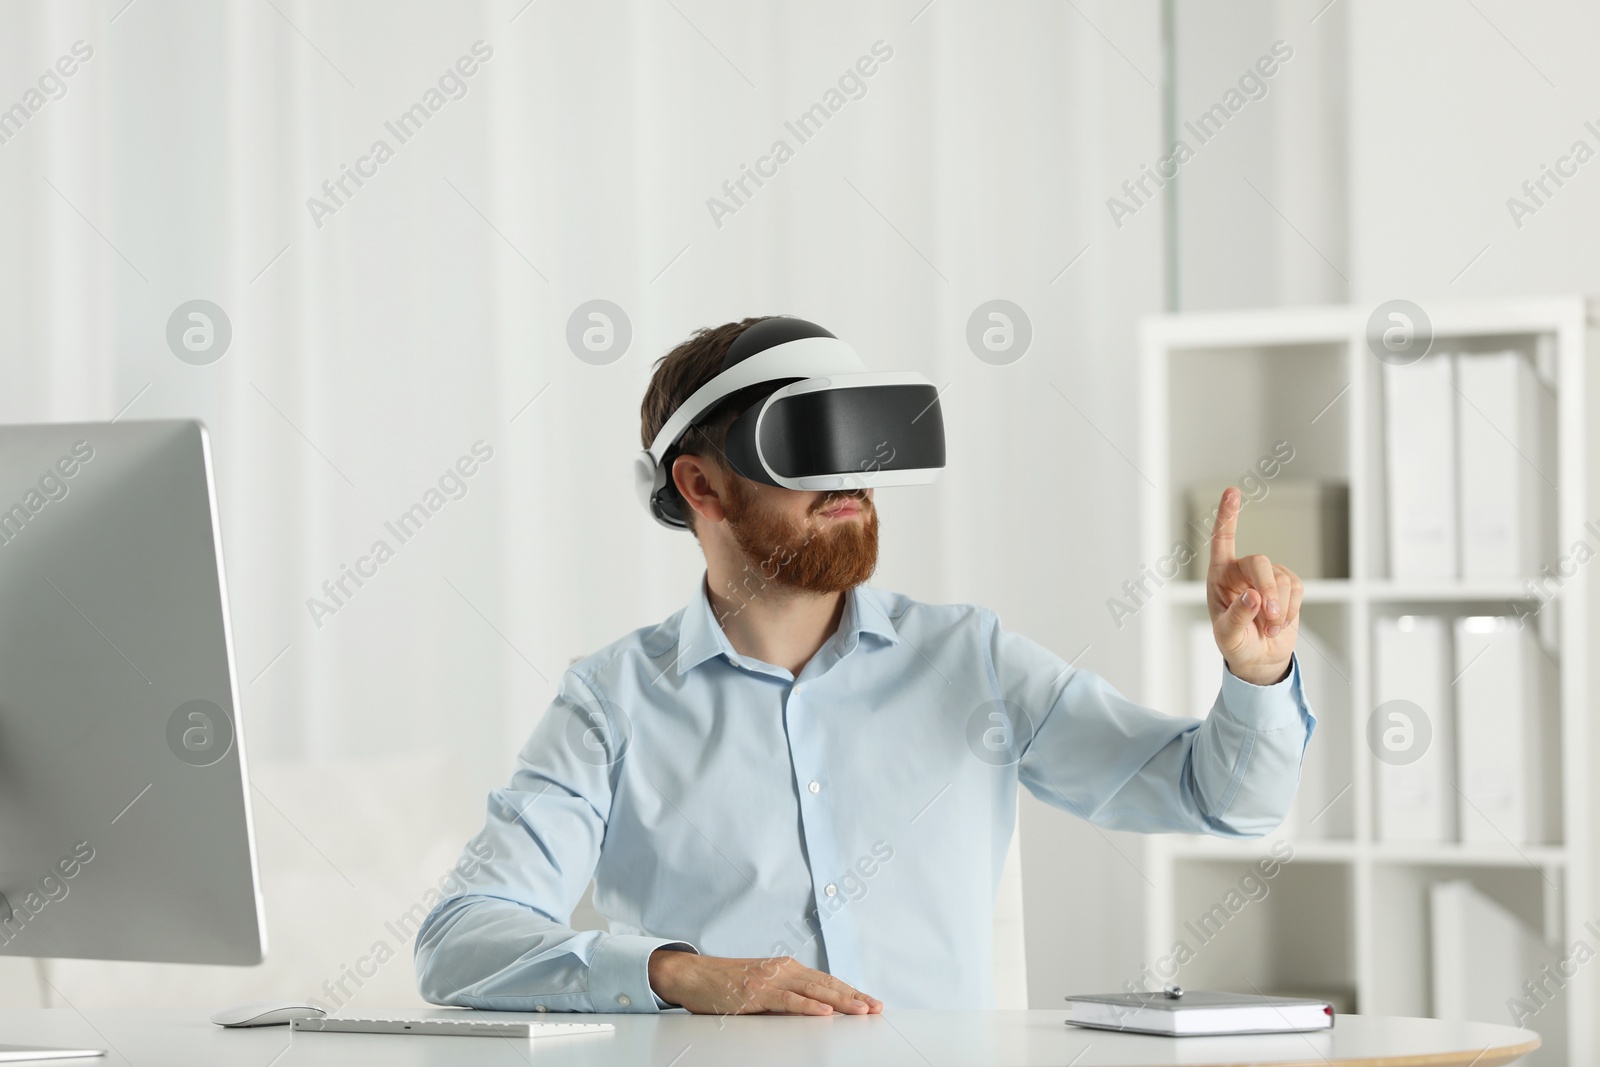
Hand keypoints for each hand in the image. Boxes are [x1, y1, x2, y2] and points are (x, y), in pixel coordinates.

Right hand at [647, 950, 882, 1015]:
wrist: (693, 975)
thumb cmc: (725, 984)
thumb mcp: (762, 988)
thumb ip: (785, 996)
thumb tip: (812, 1011)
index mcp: (786, 969)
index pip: (826, 981)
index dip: (850, 992)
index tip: (871, 1002)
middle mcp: (783, 970)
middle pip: (826, 984)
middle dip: (854, 996)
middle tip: (877, 1007)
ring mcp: (770, 979)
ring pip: (813, 990)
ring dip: (840, 1001)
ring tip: (861, 1009)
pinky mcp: (756, 991)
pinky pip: (787, 999)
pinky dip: (808, 1005)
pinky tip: (824, 1011)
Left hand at [1206, 487, 1299, 685]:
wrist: (1258, 659)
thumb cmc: (1235, 645)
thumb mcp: (1228, 636)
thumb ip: (1237, 616)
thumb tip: (1253, 596)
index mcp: (1219, 576)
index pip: (1222, 540)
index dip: (1227, 516)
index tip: (1231, 491)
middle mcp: (1242, 571)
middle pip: (1260, 563)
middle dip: (1268, 590)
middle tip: (1269, 617)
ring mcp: (1267, 576)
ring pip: (1281, 579)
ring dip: (1279, 608)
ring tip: (1268, 629)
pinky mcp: (1288, 586)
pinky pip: (1296, 589)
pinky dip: (1290, 609)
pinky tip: (1278, 624)